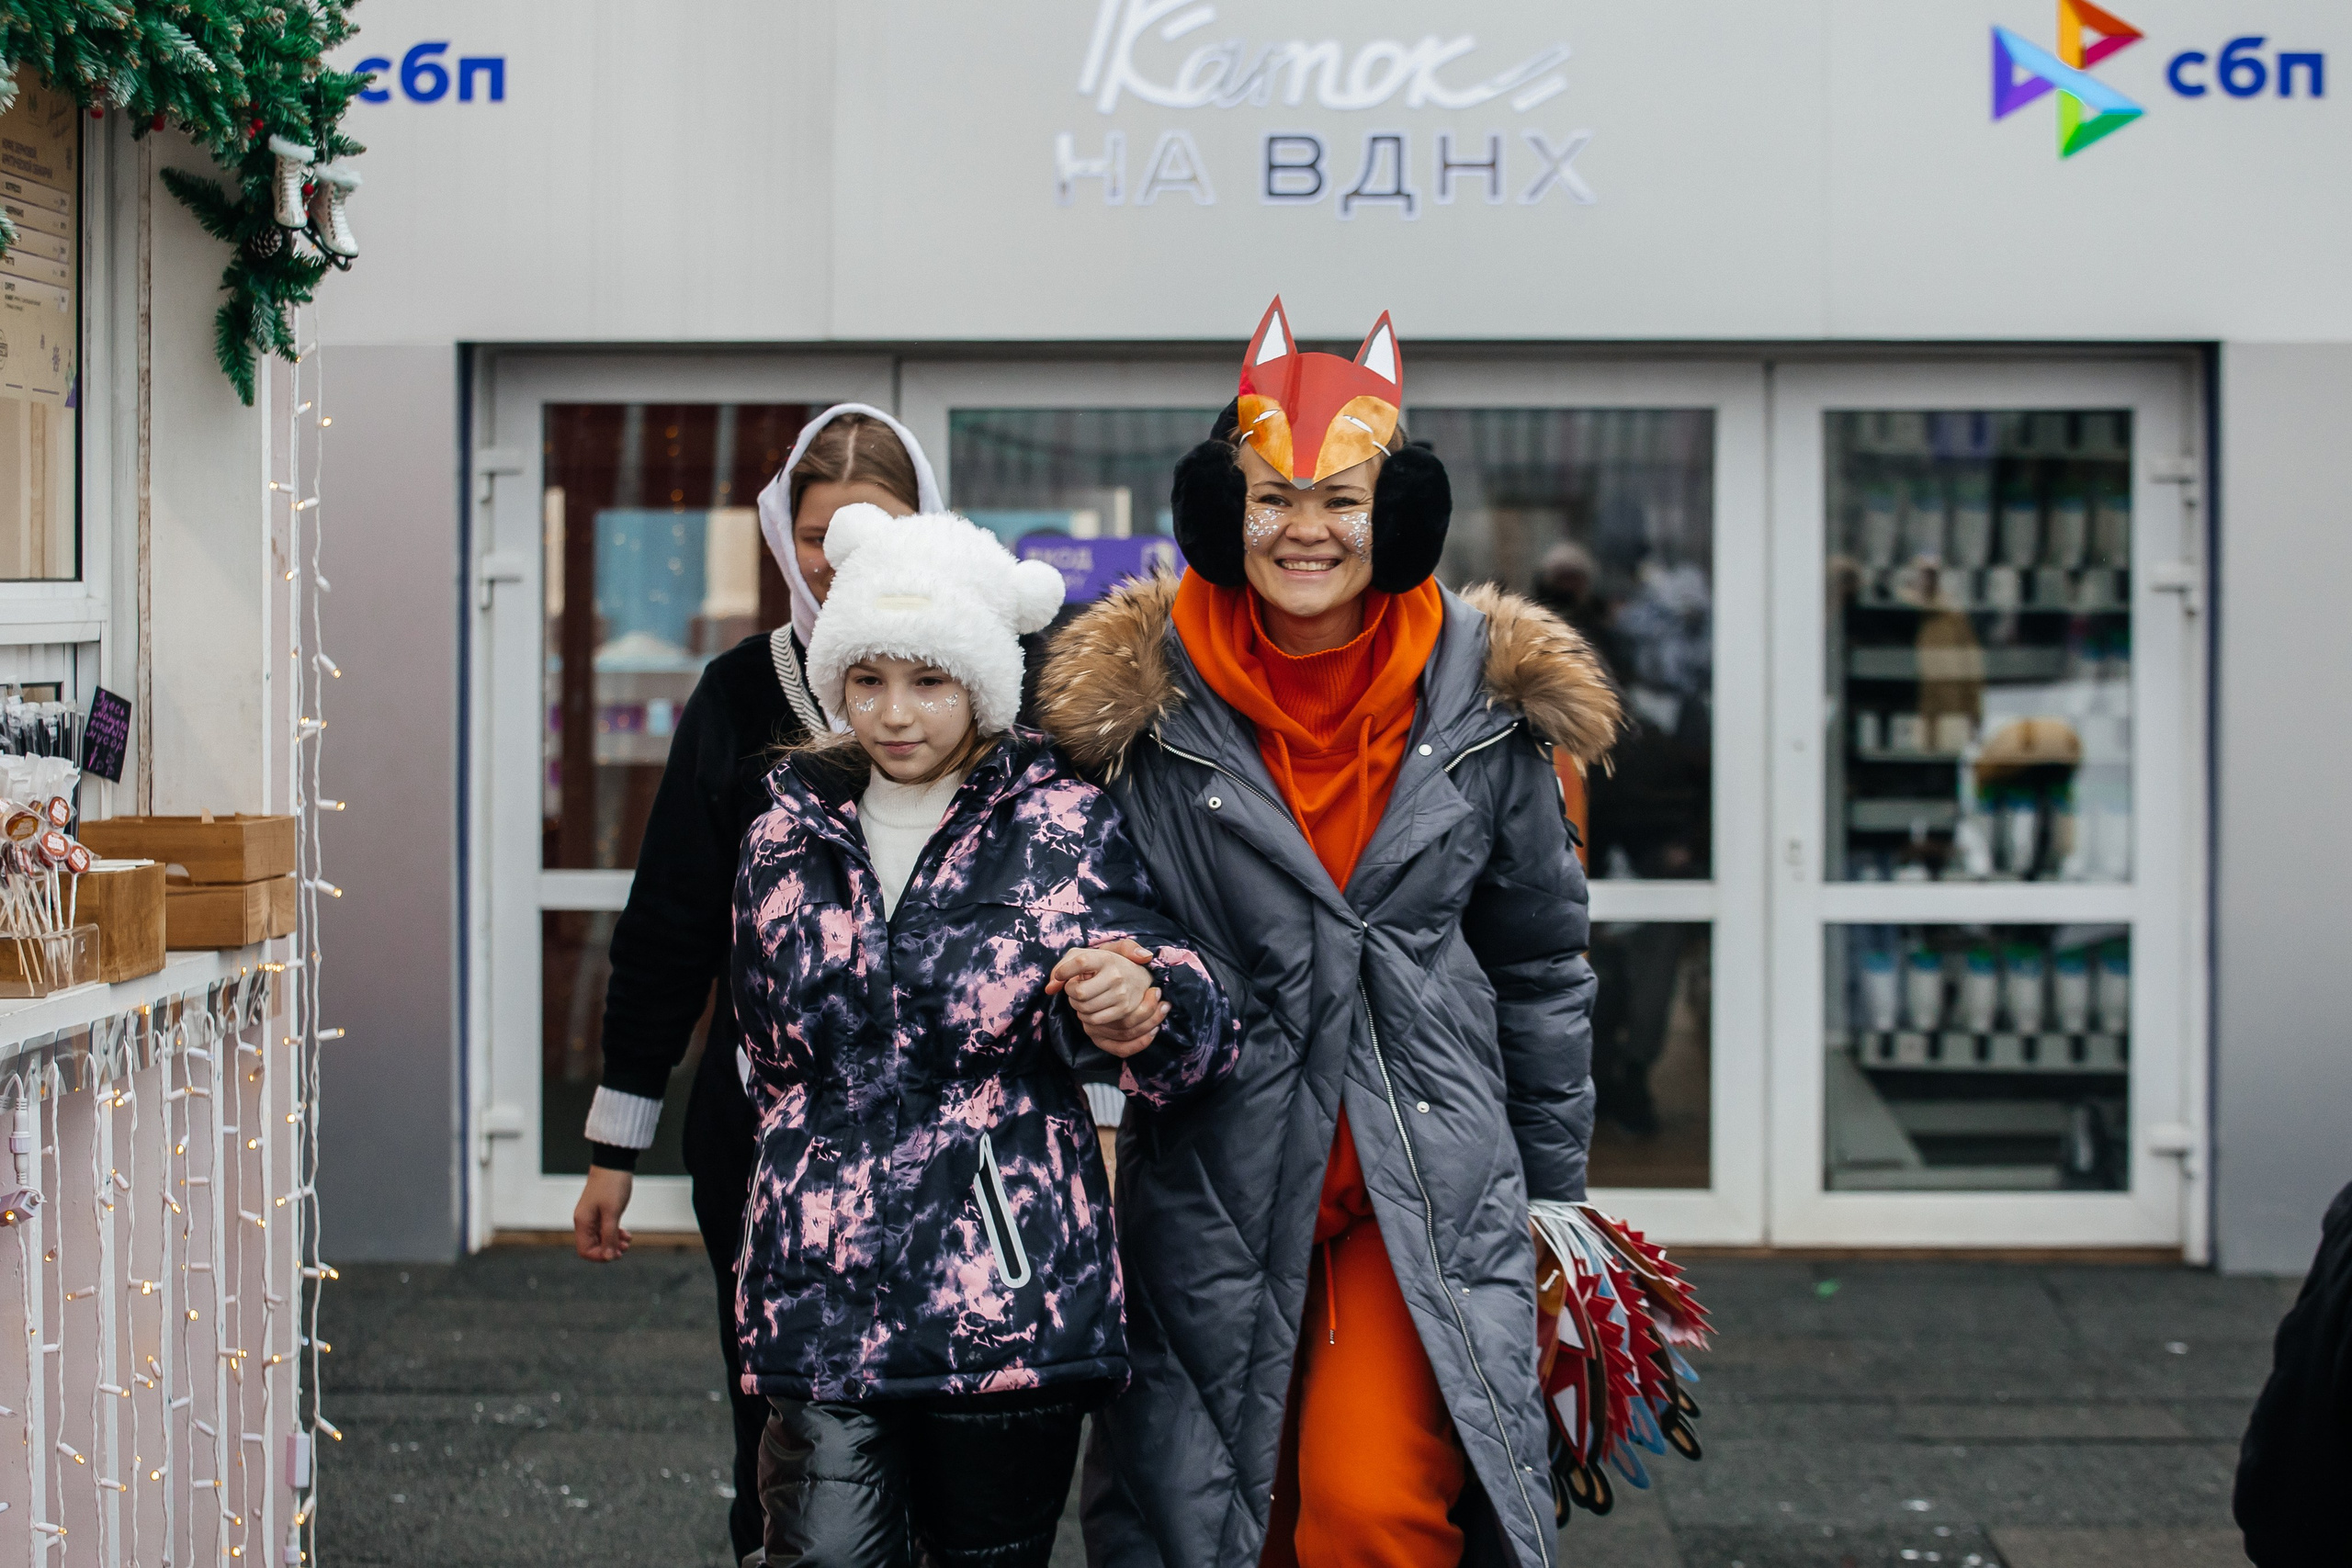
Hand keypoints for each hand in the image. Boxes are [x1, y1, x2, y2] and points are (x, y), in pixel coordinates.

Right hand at [573, 1166, 633, 1261]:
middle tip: (624, 1248)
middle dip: (608, 1250)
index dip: (600, 1256)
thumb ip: (609, 1235)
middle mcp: (584, 1221)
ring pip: (600, 1238)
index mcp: (583, 1222)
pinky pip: (605, 1229)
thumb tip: (608, 1256)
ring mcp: (592, 1216)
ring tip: (627, 1242)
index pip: (585, 1250)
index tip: (615, 1254)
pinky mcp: (601, 1212)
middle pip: (593, 1246)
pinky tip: (626, 1234)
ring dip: (613, 1242)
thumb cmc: (612, 1186)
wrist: (614, 1164)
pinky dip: (615, 1234)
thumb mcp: (612, 1213)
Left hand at [1048, 938, 1168, 1058]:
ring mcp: (1121, 994)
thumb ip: (1064, 965)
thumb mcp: (1087, 954)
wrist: (1138, 976)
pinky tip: (1088, 1007)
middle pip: (1079, 992)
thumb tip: (1049, 989)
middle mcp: (1115, 975)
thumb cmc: (1105, 964)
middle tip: (1074, 987)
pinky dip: (1085, 1016)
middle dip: (1070, 991)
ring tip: (1082, 997)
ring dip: (1076, 1004)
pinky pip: (1094, 1019)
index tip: (1061, 974)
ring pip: (1085, 1007)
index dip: (1064, 970)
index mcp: (1106, 958)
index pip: (1081, 962)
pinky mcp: (1123, 1010)